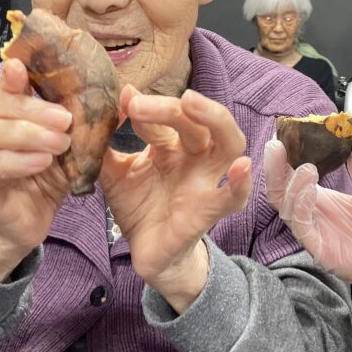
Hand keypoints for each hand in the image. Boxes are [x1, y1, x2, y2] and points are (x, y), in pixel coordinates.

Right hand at [0, 59, 73, 280]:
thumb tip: (123, 92)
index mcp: (2, 112)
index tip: (22, 67)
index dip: (8, 75)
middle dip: (21, 105)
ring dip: (20, 132)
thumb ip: (86, 118)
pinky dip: (12, 161)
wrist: (33, 222)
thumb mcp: (70, 144)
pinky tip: (40, 162)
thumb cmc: (49, 177)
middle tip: (63, 120)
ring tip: (57, 144)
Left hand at [99, 86, 252, 312]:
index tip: (122, 99)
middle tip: (139, 102)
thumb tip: (113, 100)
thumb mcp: (115, 172)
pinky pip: (233, 197)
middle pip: (197, 122)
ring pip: (229, 143)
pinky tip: (242, 168)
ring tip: (193, 103)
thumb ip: (109, 142)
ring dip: (215, 119)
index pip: (166, 117)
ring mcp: (206, 181)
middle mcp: (195, 157)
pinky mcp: (209, 211)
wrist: (145, 252)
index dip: (144, 106)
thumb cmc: (138, 206)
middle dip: (170, 107)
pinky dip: (241, 184)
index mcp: (172, 145)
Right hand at [264, 139, 351, 335]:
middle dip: (275, 168)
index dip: (285, 158)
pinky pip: (302, 227)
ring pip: (287, 208)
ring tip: (305, 167)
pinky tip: (309, 189)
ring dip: (291, 185)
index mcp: (321, 200)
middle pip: (280, 191)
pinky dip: (301, 206)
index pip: (292, 177)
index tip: (285, 135)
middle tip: (276, 146)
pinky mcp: (320, 250)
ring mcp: (314, 233)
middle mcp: (312, 215)